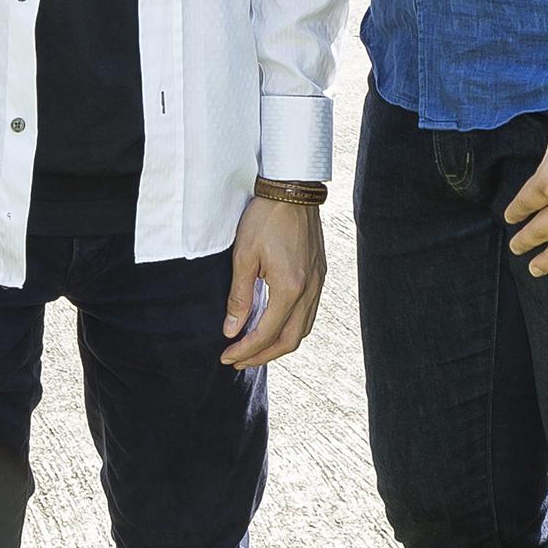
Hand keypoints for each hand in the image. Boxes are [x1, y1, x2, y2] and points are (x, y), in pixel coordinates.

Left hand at [219, 195, 325, 367]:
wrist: (293, 187)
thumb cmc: (266, 218)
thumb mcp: (244, 256)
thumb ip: (239, 297)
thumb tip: (232, 330)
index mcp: (290, 287)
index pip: (266, 333)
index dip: (245, 350)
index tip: (226, 357)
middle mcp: (309, 289)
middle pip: (290, 340)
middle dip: (263, 356)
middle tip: (239, 360)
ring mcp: (318, 282)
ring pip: (304, 328)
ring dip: (280, 344)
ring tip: (256, 348)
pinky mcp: (320, 273)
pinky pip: (310, 312)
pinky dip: (292, 326)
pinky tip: (276, 323)